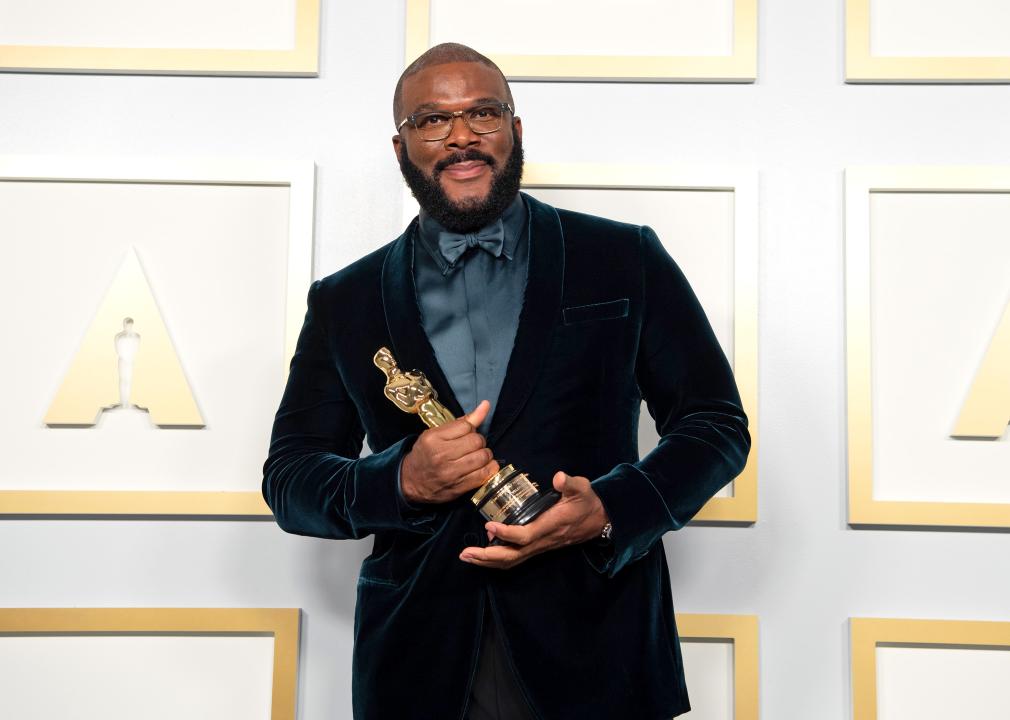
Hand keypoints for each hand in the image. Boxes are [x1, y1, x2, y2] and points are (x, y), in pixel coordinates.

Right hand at [400, 400, 499, 503]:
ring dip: (485, 455)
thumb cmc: (426, 454)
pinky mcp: (460, 486)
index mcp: (434, 438)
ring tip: (478, 456)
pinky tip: (484, 466)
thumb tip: (486, 404)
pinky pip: (484, 474)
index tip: (466, 434)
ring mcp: (451, 473)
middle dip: (479, 441)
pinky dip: (489, 468)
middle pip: (477, 441)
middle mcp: (441, 455)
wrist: (412, 481)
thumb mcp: (436, 433)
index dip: (470, 429)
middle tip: (473, 446)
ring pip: (483, 456)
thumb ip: (462, 421)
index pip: (466, 426)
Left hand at [459, 471, 609, 568]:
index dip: (507, 533)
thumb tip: (558, 477)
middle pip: (512, 556)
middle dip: (487, 556)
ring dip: (488, 561)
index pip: (526, 535)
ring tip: (467, 556)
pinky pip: (515, 558)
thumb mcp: (582, 488)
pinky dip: (497, 559)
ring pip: (512, 560)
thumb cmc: (587, 503)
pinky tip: (484, 552)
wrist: (599, 521)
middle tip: (465, 553)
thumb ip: (570, 483)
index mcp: (551, 525)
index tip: (489, 524)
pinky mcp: (538, 547)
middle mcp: (543, 540)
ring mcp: (540, 546)